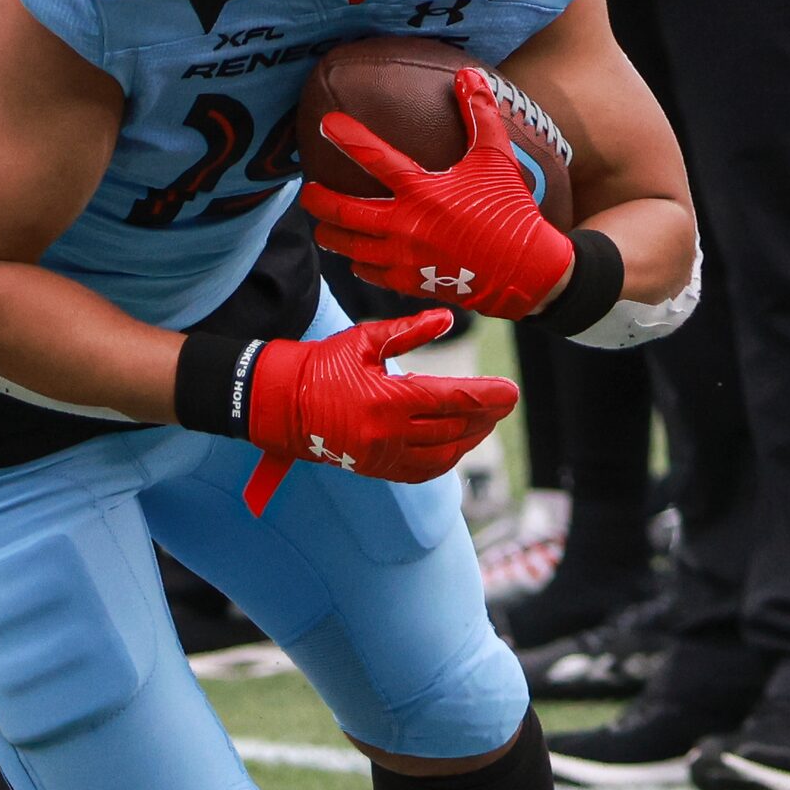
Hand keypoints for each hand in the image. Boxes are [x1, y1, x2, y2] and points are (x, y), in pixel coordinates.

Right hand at [246, 308, 518, 487]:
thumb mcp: (364, 339)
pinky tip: (457, 443)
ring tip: (485, 421)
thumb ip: (409, 330)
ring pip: (443, 453)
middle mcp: (388, 434)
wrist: (278, 402)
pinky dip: (446, 458)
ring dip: (470, 438)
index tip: (511, 391)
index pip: (453, 400)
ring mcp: (382, 456)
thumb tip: (447, 319)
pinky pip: (422, 471)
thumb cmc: (321, 364)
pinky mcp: (375, 468)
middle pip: (454, 428)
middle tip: (504, 401)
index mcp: (387, 399)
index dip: (487, 397)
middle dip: (485, 415)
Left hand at [301, 68, 574, 320]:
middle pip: (345, 212)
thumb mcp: (497, 158)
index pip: (375, 158)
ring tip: (322, 228)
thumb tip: (469, 74)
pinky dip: (360, 264)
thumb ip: (480, 114)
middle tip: (308, 193)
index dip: (349, 137)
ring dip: (332, 235)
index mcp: (423, 191)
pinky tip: (357, 259)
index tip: (327, 124)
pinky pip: (371, 273)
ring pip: (351, 247)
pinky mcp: (411, 283)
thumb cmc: (512, 211)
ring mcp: (405, 258)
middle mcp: (406, 225)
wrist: (528, 272)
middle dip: (320, 202)